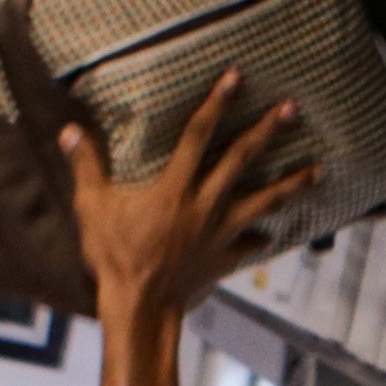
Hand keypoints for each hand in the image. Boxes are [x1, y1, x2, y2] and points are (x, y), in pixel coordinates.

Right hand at [63, 70, 313, 322]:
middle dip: (268, 132)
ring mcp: (220, 233)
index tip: (235, 77)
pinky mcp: (224, 259)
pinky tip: (271, 235)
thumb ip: (85, 166)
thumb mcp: (92, 208)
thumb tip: (68, 130)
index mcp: (175, 187)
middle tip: (293, 109)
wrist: (140, 308)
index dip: (215, 103)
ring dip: (291, 184)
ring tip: (317, 169)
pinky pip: (249, 244)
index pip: (197, 135)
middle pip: (242, 160)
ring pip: (263, 202)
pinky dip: (260, 237)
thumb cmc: (115, 258)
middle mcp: (205, 205)